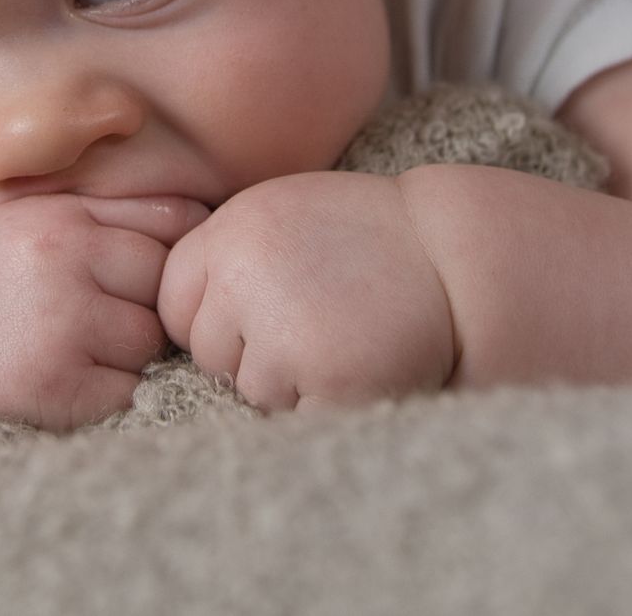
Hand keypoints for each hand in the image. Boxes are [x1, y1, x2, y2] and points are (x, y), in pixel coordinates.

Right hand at [0, 193, 207, 430]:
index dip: (168, 250)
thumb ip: (93, 213)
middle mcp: (57, 259)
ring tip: (67, 351)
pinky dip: (106, 396)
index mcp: (54, 216)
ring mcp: (59, 323)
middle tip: (87, 319)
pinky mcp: (59, 386)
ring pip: (150, 338)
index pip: (169, 218)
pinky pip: (128, 389)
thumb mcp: (19, 226)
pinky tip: (60, 385)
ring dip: (125, 354)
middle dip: (140, 303)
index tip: (143, 273)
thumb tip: (201, 212)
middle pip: (163, 278)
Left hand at [157, 171, 455, 411]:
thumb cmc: (369, 238)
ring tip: (341, 338)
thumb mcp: (282, 215)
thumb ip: (227, 257)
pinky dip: (323, 405)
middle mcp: (245, 277)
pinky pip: (293, 416)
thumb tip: (176, 327)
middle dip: (250, 351)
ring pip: (249, 389)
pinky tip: (356, 365)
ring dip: (289, 382)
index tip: (259, 311)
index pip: (173, 303)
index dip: (214, 316)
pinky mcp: (324, 378)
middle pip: (206, 350)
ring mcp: (282, 332)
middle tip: (314, 321)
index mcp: (231, 230)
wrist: (458, 254)